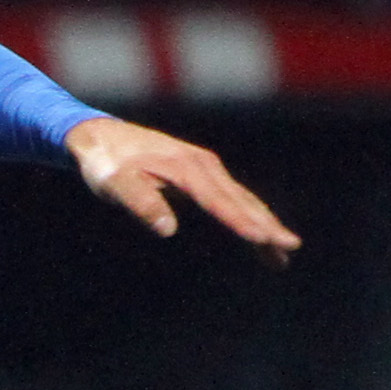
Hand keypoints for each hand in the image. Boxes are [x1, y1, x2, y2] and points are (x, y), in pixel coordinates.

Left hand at [66, 117, 301, 257]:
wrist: (100, 136)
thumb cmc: (105, 163)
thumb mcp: (114, 183)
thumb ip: (140, 203)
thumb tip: (167, 230)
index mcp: (185, 168)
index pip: (219, 201)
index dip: (241, 222)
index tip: (262, 239)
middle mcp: (203, 165)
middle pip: (241, 200)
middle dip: (266, 225)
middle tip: (290, 248)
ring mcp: (206, 167)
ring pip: (242, 199)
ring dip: (264, 224)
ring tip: (284, 252)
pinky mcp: (202, 172)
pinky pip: (232, 196)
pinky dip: (248, 215)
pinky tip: (258, 234)